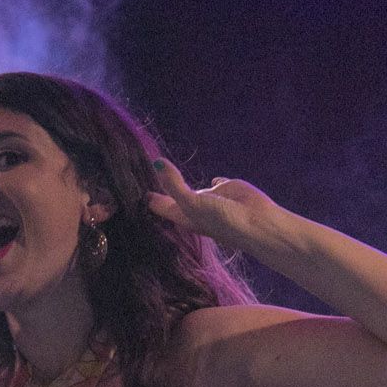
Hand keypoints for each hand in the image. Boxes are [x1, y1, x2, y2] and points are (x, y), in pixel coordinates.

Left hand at [147, 158, 285, 251]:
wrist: (257, 223)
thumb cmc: (222, 220)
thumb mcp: (193, 202)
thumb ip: (174, 184)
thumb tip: (156, 163)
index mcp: (182, 215)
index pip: (158, 205)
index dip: (146, 197)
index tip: (128, 187)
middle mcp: (194, 208)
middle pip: (171, 196)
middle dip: (160, 188)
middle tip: (141, 176)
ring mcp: (210, 199)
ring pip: (191, 188)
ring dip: (182, 182)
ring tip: (165, 172)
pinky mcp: (226, 189)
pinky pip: (214, 183)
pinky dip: (210, 181)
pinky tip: (208, 179)